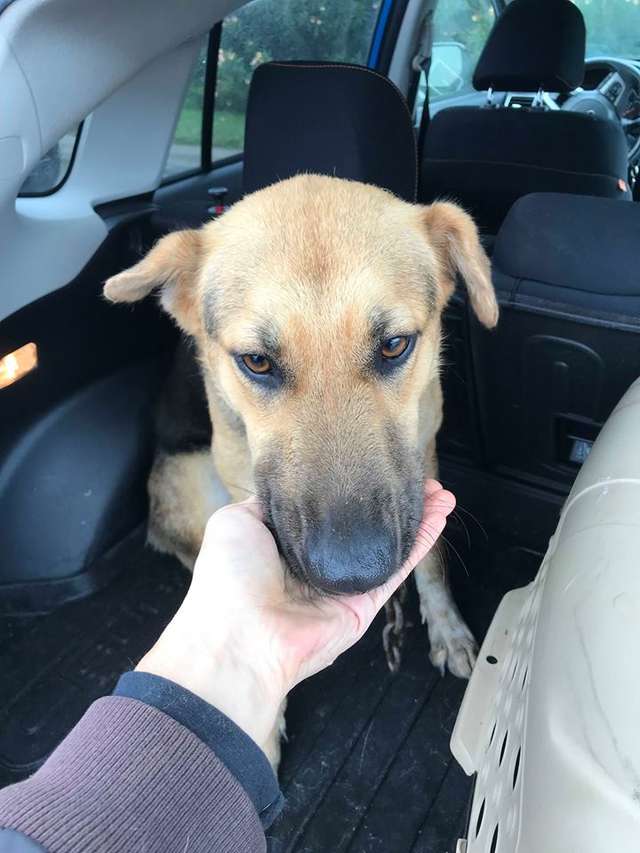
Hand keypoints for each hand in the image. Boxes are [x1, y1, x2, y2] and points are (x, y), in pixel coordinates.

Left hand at [138, 480, 454, 754]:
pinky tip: (439, 516)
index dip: (348, 484)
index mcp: (283, 544)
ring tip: (440, 492)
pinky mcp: (363, 605)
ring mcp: (342, 585)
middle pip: (362, 523)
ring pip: (388, 543)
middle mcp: (315, 563)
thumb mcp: (235, 521)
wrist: (241, 638)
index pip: (325, 507)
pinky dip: (420, 542)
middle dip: (388, 499)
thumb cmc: (229, 579)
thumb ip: (267, 502)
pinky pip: (397, 568)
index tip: (370, 460)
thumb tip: (287, 485)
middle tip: (415, 475)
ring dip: (415, 517)